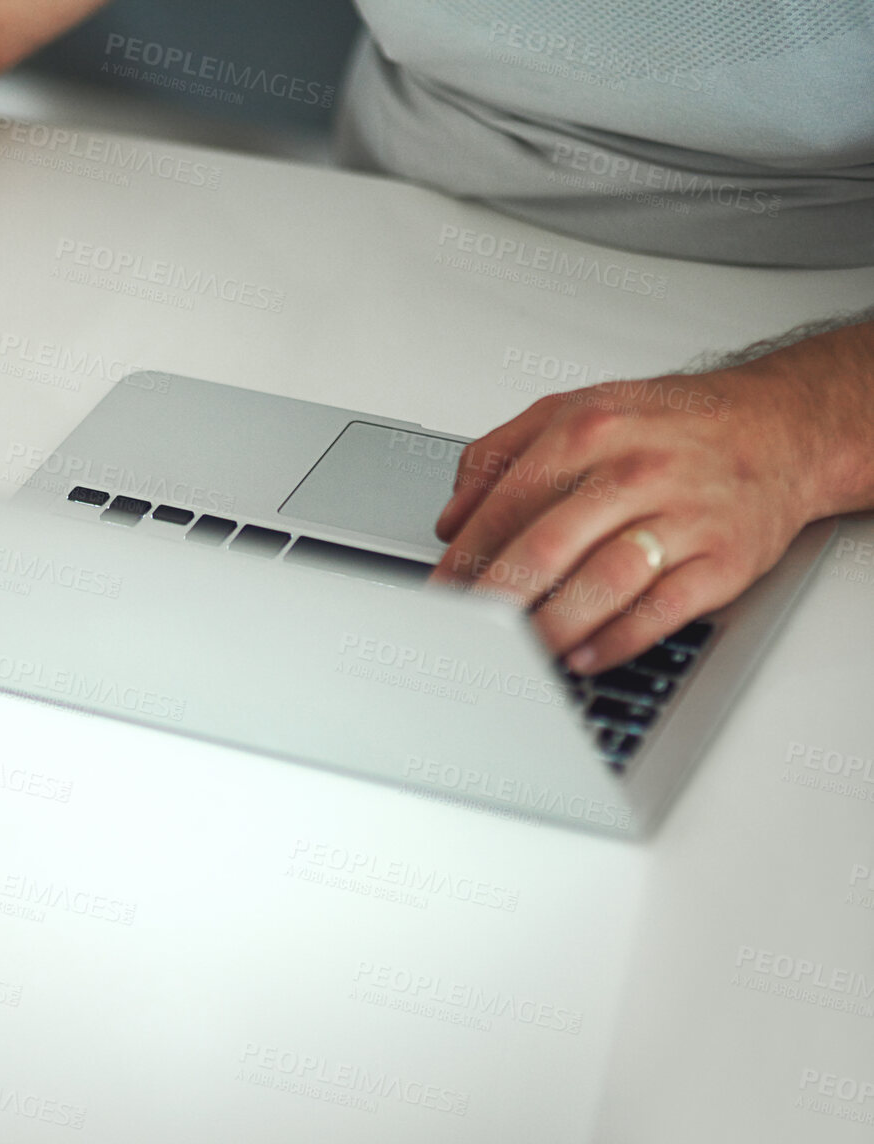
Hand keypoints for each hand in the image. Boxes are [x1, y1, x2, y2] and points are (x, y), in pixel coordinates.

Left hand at [429, 363, 824, 674]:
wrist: (783, 428)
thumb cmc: (671, 424)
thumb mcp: (576, 409)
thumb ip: (498, 453)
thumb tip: (448, 517)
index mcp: (589, 430)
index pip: (508, 501)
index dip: (465, 553)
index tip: (439, 590)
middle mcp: (636, 471)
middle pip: (549, 545)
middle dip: (497, 596)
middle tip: (466, 630)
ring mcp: (684, 517)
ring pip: (602, 583)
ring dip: (551, 626)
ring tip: (516, 652)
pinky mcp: (726, 561)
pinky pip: (662, 611)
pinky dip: (616, 640)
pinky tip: (581, 655)